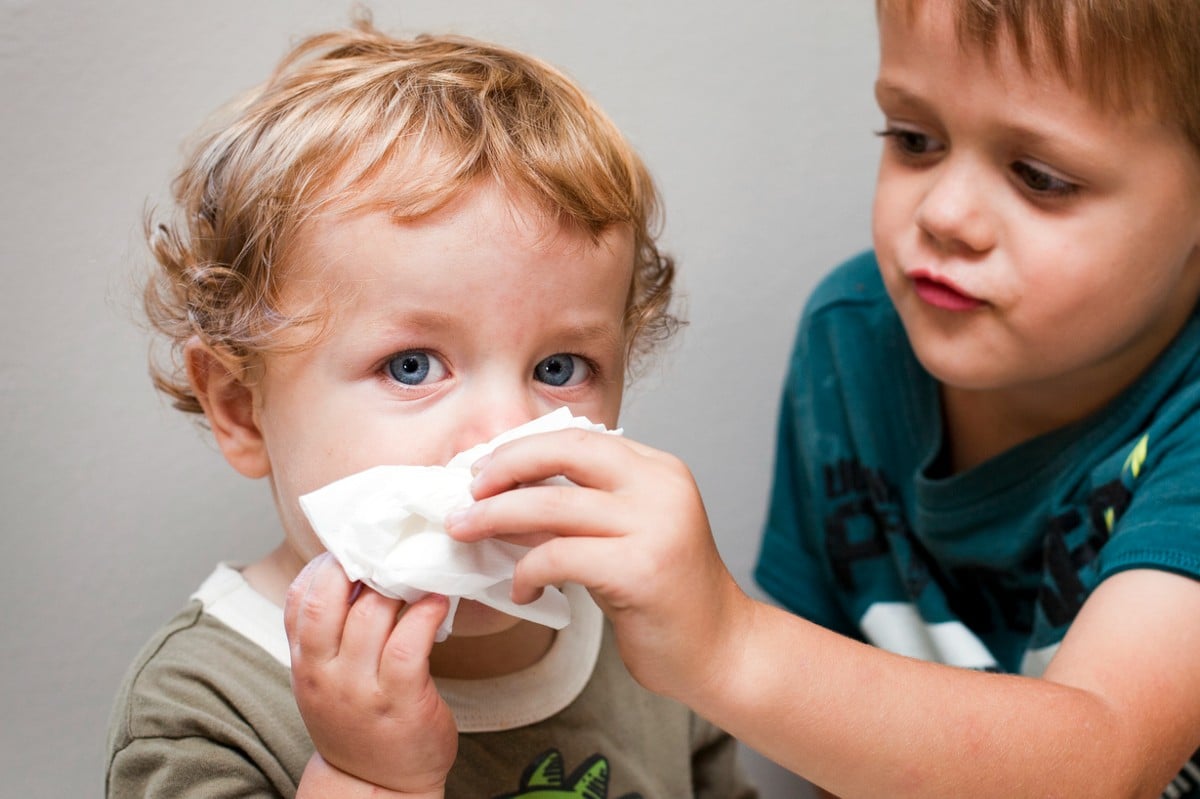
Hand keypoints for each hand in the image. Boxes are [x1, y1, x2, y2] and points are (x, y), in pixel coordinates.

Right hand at [284, 553, 455, 794]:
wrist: (376, 788)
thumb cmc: (357, 723)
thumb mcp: (325, 677)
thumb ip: (329, 632)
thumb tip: (356, 569)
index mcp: (305, 662)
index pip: (300, 598)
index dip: (325, 563)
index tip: (355, 544)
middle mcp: (325, 672)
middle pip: (328, 599)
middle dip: (357, 564)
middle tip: (389, 546)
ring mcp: (360, 688)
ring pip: (371, 614)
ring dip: (399, 584)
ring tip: (420, 568)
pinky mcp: (400, 699)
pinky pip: (409, 643)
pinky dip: (426, 614)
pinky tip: (439, 600)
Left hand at [444, 429, 752, 701]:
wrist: (721, 651)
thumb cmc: (665, 598)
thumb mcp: (623, 537)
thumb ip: (577, 510)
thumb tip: (503, 496)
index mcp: (659, 470)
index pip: (579, 437)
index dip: (524, 447)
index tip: (484, 467)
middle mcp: (661, 487)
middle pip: (564, 452)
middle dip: (504, 467)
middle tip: (466, 492)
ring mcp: (656, 526)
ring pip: (551, 505)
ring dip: (495, 518)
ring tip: (466, 531)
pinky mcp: (641, 570)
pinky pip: (559, 557)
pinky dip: (527, 571)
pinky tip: (522, 590)